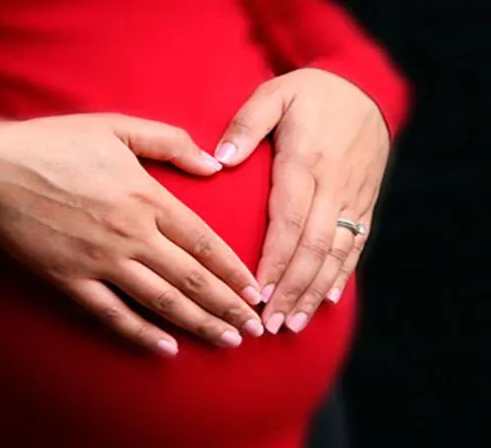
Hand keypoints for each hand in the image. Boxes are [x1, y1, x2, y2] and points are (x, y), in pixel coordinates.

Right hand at [0, 114, 264, 356]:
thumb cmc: (54, 144)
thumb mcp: (116, 126)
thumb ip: (170, 142)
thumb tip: (212, 164)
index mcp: (147, 198)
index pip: (204, 242)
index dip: (234, 270)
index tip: (256, 291)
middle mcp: (132, 235)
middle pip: (191, 279)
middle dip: (228, 306)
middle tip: (255, 329)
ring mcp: (101, 262)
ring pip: (161, 302)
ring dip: (198, 324)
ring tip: (227, 341)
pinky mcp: (71, 281)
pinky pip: (112, 315)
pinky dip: (140, 334)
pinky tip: (166, 350)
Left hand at [215, 68, 389, 333]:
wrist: (364, 87)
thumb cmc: (309, 93)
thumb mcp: (274, 95)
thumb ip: (245, 125)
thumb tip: (218, 161)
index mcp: (305, 162)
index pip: (289, 221)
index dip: (275, 261)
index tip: (258, 293)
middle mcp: (332, 186)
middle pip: (313, 247)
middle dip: (292, 289)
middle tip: (269, 324)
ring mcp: (352, 197)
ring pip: (336, 252)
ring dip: (314, 290)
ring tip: (293, 323)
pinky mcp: (364, 201)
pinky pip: (356, 243)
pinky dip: (341, 273)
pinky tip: (325, 299)